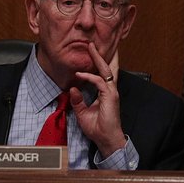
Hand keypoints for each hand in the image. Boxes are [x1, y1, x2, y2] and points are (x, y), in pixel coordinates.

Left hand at [68, 42, 125, 157]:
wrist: (106, 139)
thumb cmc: (97, 127)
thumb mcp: (82, 112)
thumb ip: (77, 100)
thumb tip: (72, 88)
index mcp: (104, 92)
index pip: (101, 74)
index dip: (96, 64)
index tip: (89, 55)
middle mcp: (109, 90)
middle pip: (106, 68)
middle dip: (99, 55)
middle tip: (92, 44)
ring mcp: (111, 92)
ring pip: (106, 70)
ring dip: (98, 59)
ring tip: (91, 48)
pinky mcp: (110, 97)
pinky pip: (99, 82)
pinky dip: (90, 77)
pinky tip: (80, 75)